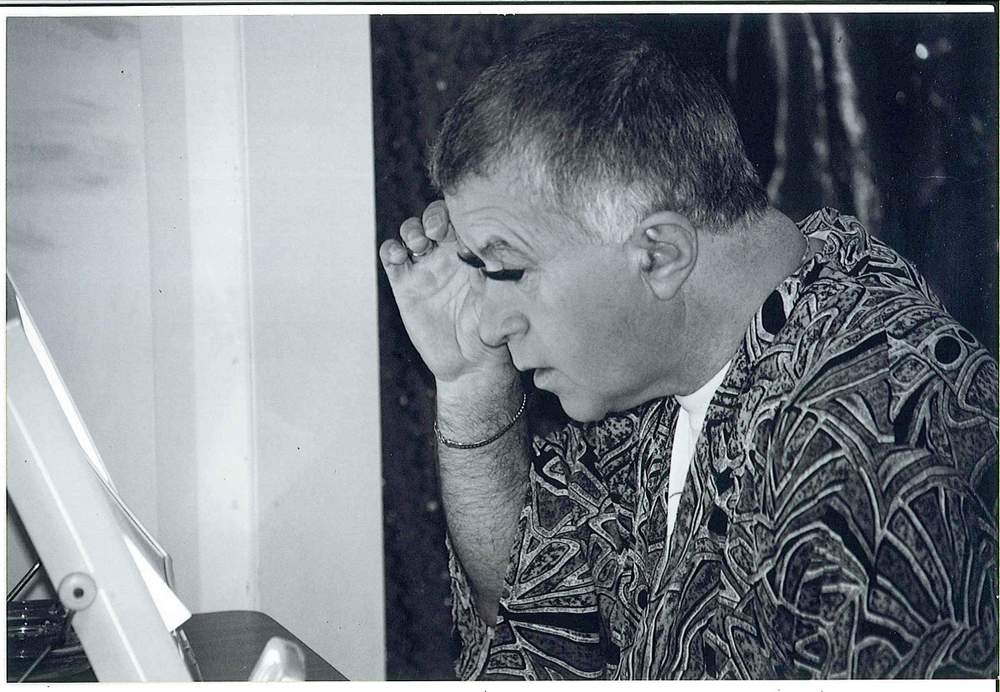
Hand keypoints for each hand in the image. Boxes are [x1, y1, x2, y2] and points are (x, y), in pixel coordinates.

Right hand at [380, 201, 515, 385]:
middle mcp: (449, 256)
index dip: (460, 215)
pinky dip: (391, 250)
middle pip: (436, 218)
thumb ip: (506, 296)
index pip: (465, 221)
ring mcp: (426, 268)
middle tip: (437, 231)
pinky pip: (392, 256)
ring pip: (413, 231)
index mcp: (475, 255)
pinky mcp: (405, 284)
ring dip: (412, 230)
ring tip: (418, 245)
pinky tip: (399, 257)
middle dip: (434, 217)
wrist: (470, 363)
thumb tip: (515, 289)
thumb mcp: (502, 311)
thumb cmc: (493, 335)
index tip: (463, 230)